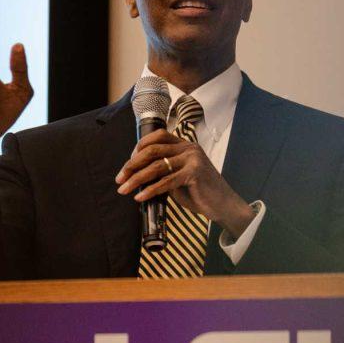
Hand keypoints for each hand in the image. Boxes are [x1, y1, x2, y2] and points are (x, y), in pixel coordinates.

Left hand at [114, 130, 255, 237]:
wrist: (224, 206)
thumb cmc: (200, 193)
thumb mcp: (178, 178)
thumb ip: (163, 172)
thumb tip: (137, 175)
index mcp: (185, 145)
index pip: (157, 136)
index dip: (139, 148)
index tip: (127, 164)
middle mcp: (189, 148)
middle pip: (152, 150)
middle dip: (131, 165)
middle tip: (119, 178)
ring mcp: (192, 159)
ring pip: (156, 165)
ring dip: (136, 179)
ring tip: (124, 189)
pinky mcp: (194, 173)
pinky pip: (165, 181)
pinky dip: (150, 190)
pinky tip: (140, 197)